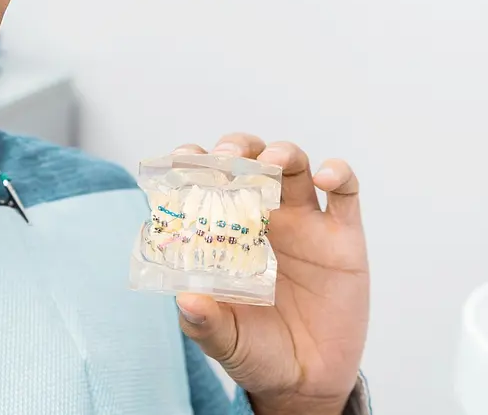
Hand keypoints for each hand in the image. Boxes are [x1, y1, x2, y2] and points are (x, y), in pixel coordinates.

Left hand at [171, 134, 368, 414]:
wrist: (308, 381)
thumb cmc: (256, 351)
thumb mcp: (223, 339)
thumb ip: (203, 322)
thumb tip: (185, 300)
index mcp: (226, 231)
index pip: (208, 182)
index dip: (194, 163)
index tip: (182, 157)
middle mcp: (264, 218)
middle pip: (251, 159)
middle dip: (237, 147)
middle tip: (224, 157)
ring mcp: (305, 223)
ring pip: (295, 165)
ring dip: (282, 152)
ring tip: (271, 161)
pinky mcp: (343, 237)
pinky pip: (346, 192)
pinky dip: (338, 173)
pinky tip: (325, 178)